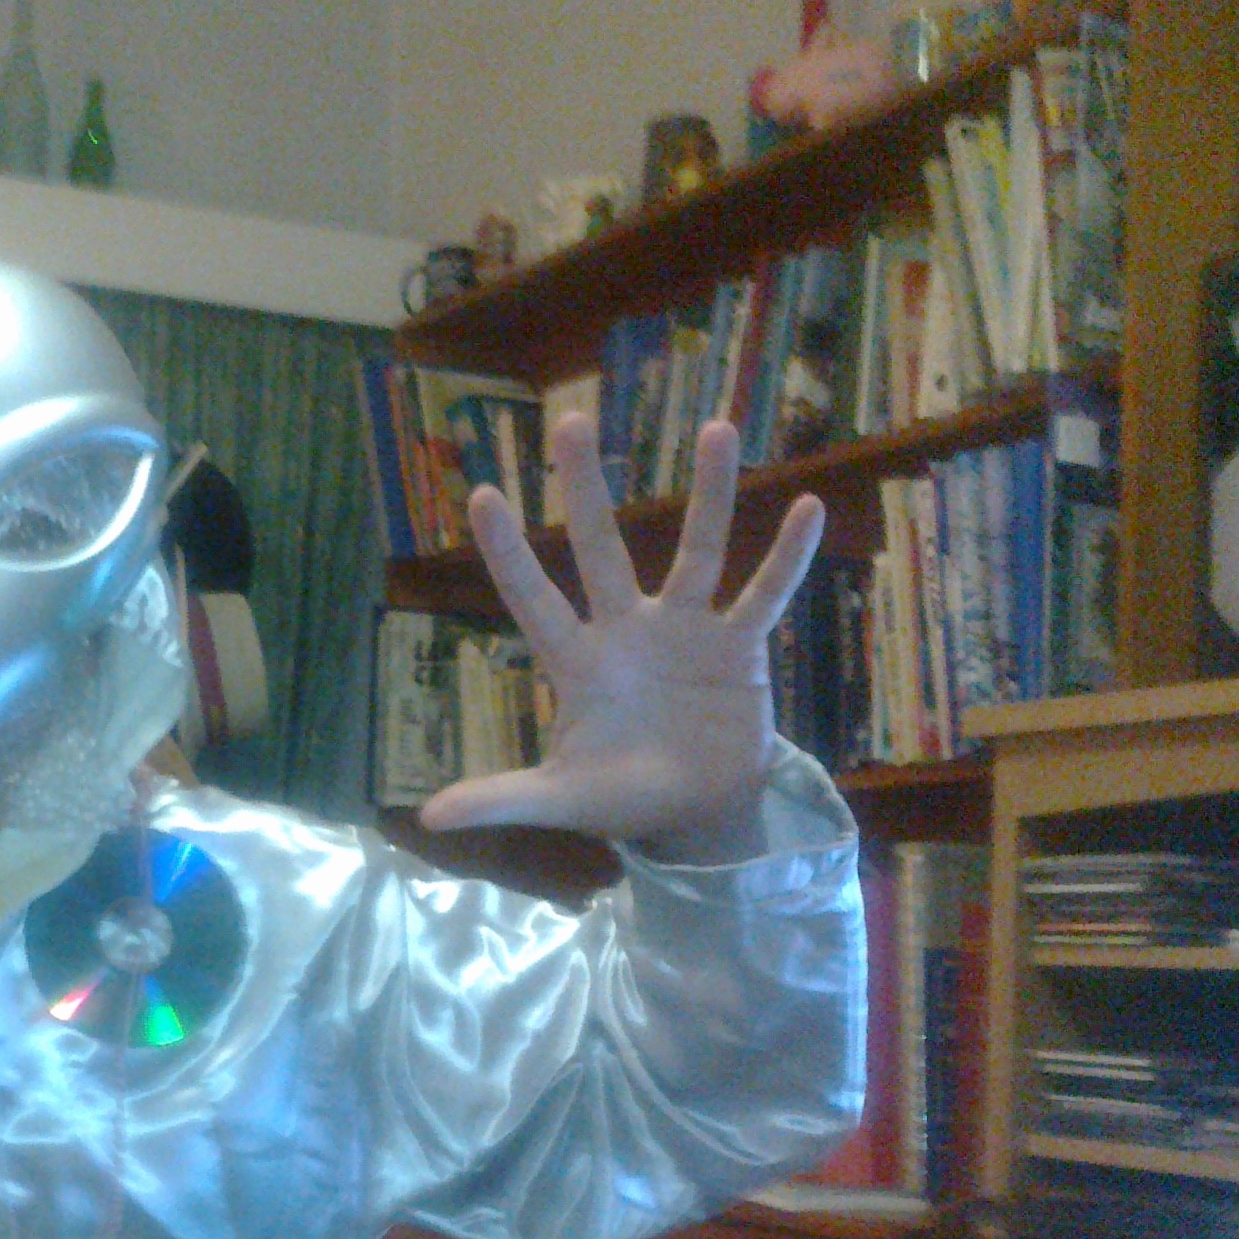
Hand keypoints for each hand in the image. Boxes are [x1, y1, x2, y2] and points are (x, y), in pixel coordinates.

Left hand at [418, 415, 823, 856]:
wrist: (696, 816)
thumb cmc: (619, 797)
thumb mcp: (559, 799)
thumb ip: (500, 799)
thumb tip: (428, 819)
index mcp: (576, 661)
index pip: (532, 598)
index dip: (508, 552)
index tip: (480, 494)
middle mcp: (626, 629)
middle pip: (600, 546)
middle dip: (584, 488)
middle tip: (568, 419)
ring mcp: (686, 630)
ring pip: (697, 549)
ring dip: (709, 493)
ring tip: (714, 427)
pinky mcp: (740, 647)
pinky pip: (765, 594)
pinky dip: (786, 557)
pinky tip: (810, 508)